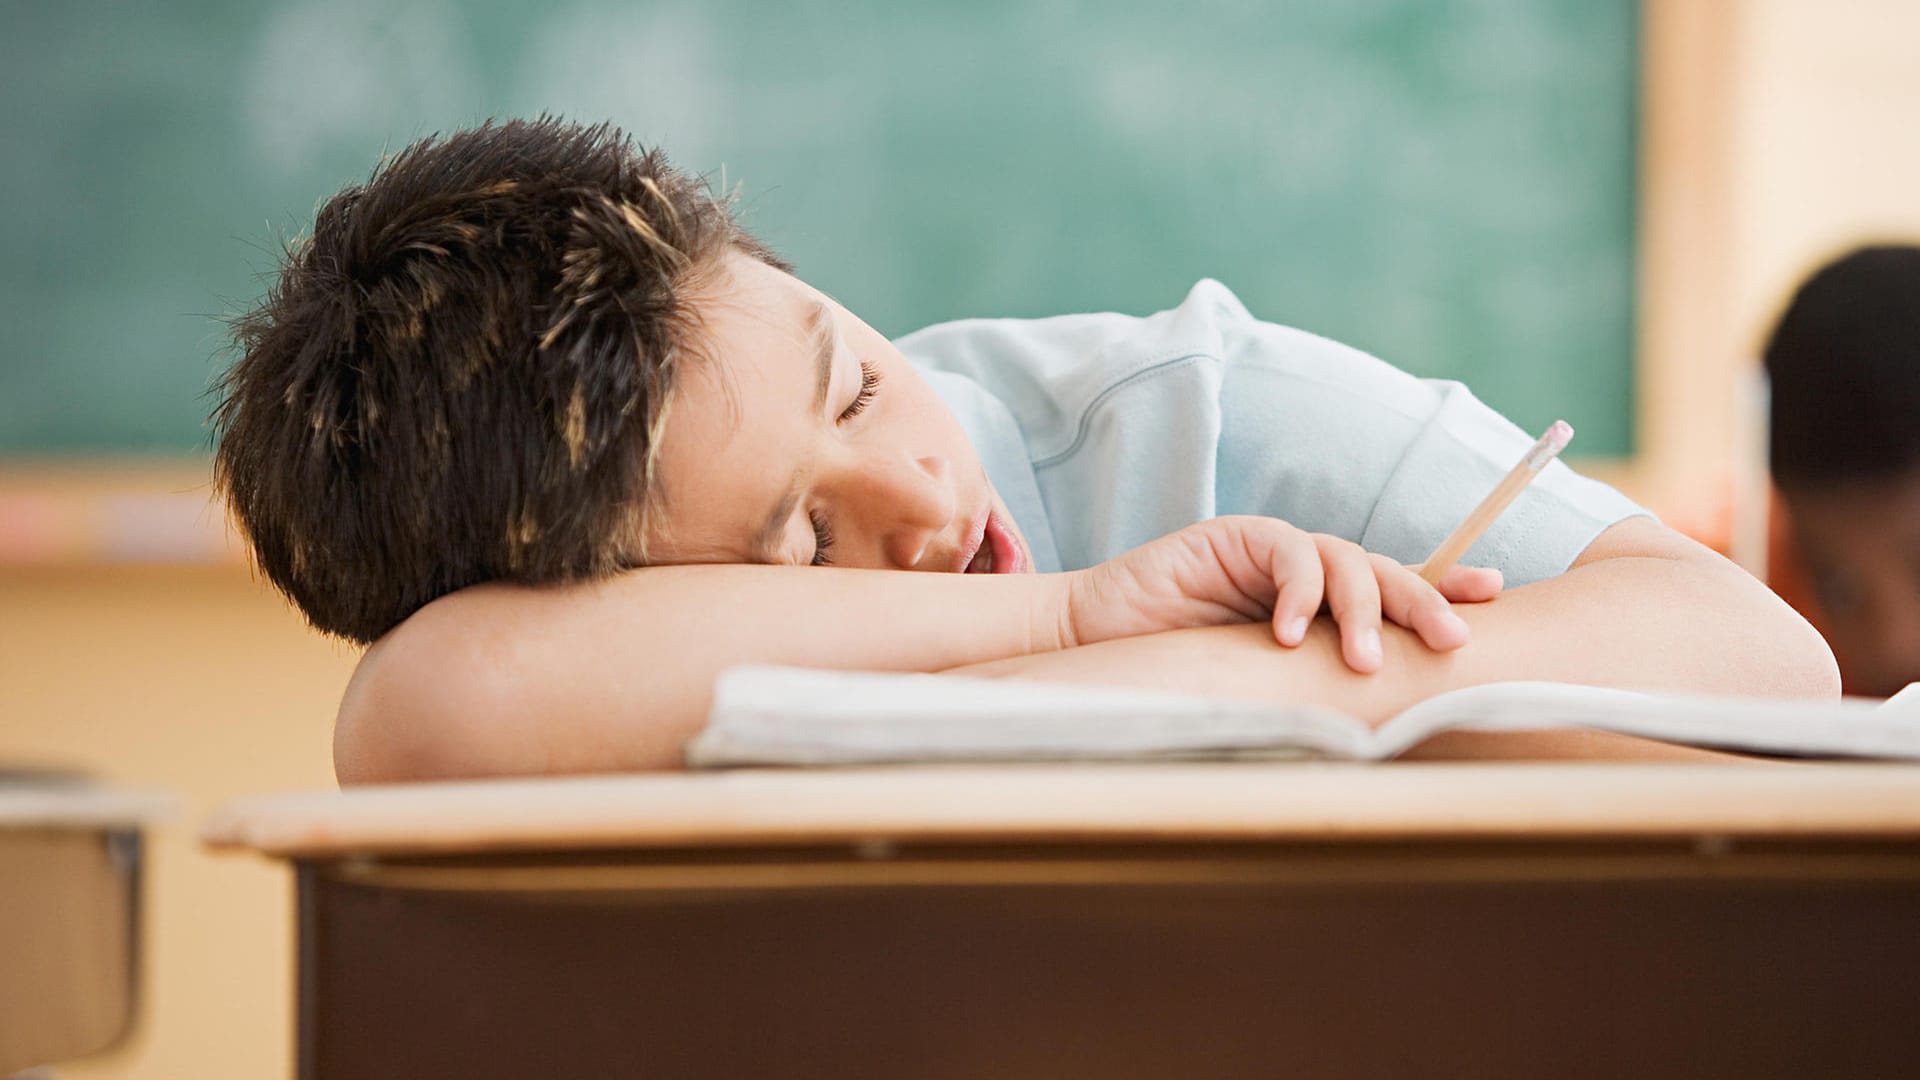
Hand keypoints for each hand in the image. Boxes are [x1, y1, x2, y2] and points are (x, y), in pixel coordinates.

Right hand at [1063, 515, 1501, 672]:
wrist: (1101, 648)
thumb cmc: (1183, 678)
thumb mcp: (1267, 688)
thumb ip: (1317, 687)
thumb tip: (1389, 727)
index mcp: (1322, 608)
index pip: (1394, 592)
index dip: (1442, 588)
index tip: (1490, 598)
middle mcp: (1306, 574)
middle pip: (1384, 572)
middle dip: (1424, 600)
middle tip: (1451, 640)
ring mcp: (1271, 551)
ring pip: (1344, 559)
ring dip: (1362, 609)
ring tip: (1364, 661)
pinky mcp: (1234, 537)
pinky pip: (1287, 551)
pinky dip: (1297, 591)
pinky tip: (1290, 633)